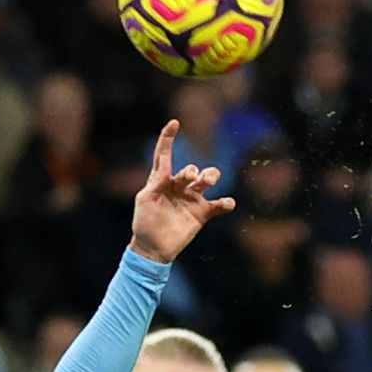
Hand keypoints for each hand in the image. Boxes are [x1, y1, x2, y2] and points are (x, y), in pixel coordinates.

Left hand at [128, 119, 234, 263]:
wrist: (153, 248)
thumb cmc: (144, 223)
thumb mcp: (144, 200)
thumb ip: (155, 183)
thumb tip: (165, 168)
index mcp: (161, 180)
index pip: (164, 155)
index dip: (168, 138)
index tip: (174, 123)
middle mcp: (179, 186)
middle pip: (191, 168)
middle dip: (192, 171)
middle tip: (190, 179)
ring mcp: (192, 199)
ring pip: (208, 179)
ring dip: (210, 176)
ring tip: (207, 182)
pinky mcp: (202, 213)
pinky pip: (219, 205)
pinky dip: (226, 202)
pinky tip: (226, 203)